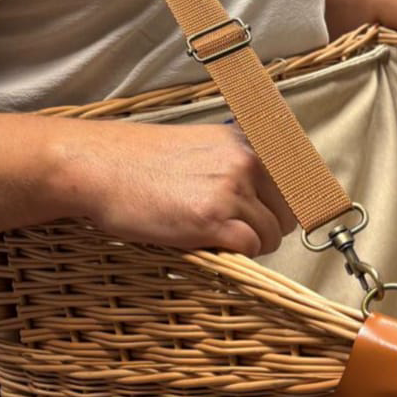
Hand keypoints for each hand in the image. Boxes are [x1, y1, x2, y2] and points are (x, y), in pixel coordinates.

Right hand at [55, 120, 295, 256]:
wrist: (98, 167)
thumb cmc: (137, 161)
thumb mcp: (199, 146)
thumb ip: (235, 163)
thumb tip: (267, 193)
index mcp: (243, 141)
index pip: (297, 179)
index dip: (288, 206)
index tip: (280, 218)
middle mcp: (244, 162)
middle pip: (288, 211)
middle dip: (269, 227)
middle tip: (238, 231)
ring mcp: (230, 191)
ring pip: (270, 234)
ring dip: (250, 244)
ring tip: (216, 238)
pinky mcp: (213, 221)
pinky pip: (249, 248)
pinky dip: (235, 254)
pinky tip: (209, 244)